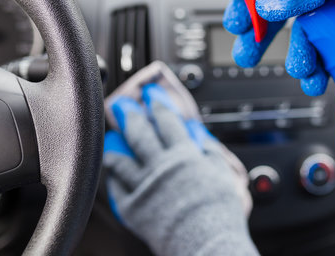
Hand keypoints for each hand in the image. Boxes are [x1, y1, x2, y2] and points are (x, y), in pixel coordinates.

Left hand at [103, 84, 257, 255]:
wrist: (206, 242)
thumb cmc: (219, 211)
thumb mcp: (223, 173)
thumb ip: (210, 150)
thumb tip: (199, 134)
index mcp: (183, 155)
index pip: (167, 121)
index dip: (157, 105)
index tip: (151, 94)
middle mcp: (161, 166)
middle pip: (141, 134)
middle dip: (130, 115)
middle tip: (123, 104)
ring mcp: (144, 186)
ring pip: (123, 159)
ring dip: (116, 145)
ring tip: (111, 137)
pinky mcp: (134, 207)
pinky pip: (118, 188)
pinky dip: (114, 176)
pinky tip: (113, 170)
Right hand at [225, 0, 334, 94]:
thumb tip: (266, 3)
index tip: (230, 18)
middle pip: (276, 7)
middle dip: (259, 32)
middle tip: (246, 52)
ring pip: (298, 36)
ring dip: (294, 58)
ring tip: (303, 72)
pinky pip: (320, 52)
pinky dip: (315, 68)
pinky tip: (319, 77)